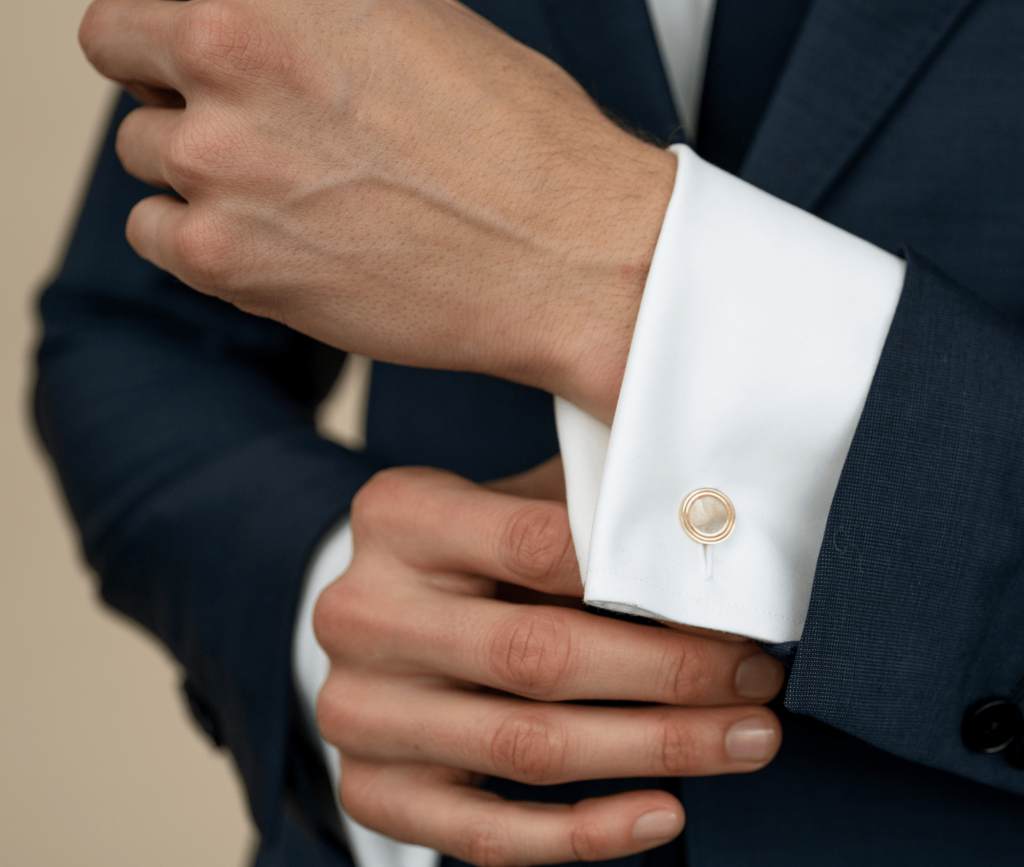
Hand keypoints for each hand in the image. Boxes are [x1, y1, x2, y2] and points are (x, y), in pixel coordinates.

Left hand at [29, 0, 676, 422]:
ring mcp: (219, 153)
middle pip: (113, 41)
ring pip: (144, 147)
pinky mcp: (221, 253)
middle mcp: (233, 44)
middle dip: (158, 70)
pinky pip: (156, 229)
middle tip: (227, 109)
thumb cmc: (518, 141)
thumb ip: (306, 1)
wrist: (565, 255)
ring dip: (201, 161)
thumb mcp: (415, 17)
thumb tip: (239, 10)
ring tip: (301, 188)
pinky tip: (282, 238)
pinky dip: (202, 233)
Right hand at [314, 464, 783, 864]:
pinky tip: (662, 812)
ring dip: (655, 750)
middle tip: (756, 677)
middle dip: (669, 673)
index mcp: (398, 516)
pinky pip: (488, 835)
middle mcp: (363, 612)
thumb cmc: (470, 549)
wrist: (379, 613)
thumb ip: (586, 509)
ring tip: (742, 739)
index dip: (646, 578)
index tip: (732, 603)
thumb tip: (714, 530)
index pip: (538, 543)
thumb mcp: (510, 500)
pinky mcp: (373, 788)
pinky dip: (585, 833)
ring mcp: (359, 709)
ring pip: (526, 747)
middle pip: (537, 654)